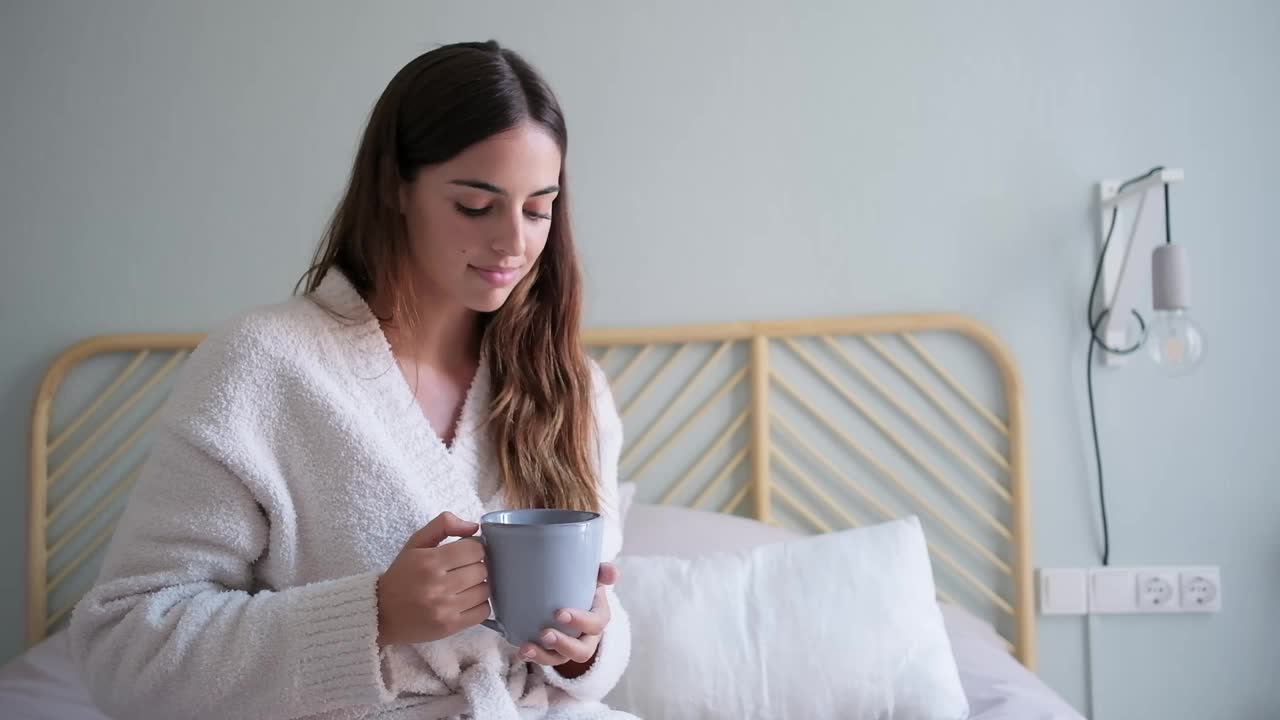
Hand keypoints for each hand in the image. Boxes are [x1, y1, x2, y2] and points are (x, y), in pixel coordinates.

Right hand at [376, 512, 488, 647]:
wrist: (380, 613)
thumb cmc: (401, 575)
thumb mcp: (415, 543)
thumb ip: (443, 525)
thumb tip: (473, 527)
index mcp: (430, 561)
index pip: (475, 549)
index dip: (474, 549)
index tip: (465, 554)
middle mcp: (438, 585)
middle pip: (482, 570)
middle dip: (476, 567)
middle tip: (464, 570)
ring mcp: (445, 608)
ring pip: (485, 590)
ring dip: (479, 586)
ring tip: (464, 586)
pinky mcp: (449, 626)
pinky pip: (483, 612)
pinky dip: (479, 605)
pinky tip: (466, 601)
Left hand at [518, 562, 617, 671]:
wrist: (571, 599)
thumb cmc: (583, 587)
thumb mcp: (593, 578)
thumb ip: (602, 573)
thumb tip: (612, 573)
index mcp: (598, 618)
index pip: (596, 624)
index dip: (580, 621)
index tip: (559, 613)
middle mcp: (587, 638)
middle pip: (581, 651)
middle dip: (563, 644)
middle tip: (545, 633)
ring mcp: (569, 649)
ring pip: (561, 660)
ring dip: (544, 656)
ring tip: (527, 648)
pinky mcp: (554, 654)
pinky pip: (545, 661)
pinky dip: (533, 657)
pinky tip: (521, 651)